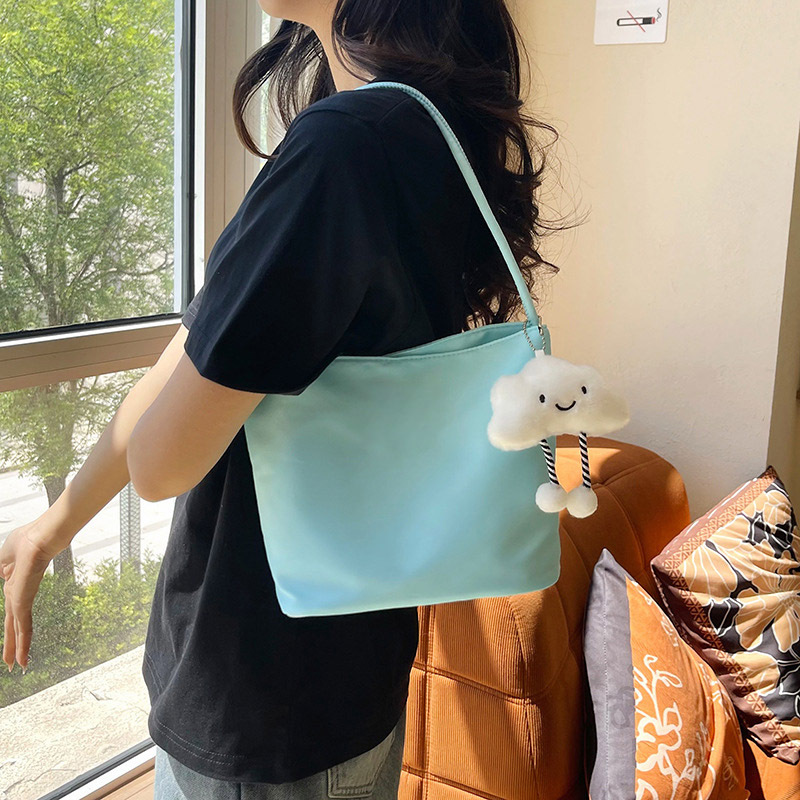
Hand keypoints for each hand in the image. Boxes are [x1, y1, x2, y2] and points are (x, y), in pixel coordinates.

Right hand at [0, 519, 61, 672]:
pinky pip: (23, 626)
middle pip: (15, 625)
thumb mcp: (3, 559)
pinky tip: (24, 658)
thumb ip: (2, 569)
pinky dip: (24, 643)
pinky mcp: (25, 601)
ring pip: (20, 630)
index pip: (11, 612)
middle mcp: (19, 596)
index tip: (11, 637)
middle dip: (14, 644)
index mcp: (14, 586)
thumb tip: (2, 574)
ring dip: (18, 649)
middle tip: (15, 663)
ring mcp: (22, 599)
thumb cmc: (25, 541)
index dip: (10, 626)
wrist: (38, 538)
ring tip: (20, 666)